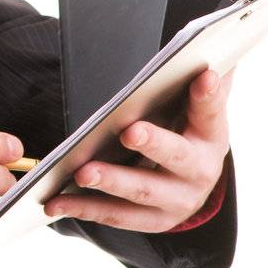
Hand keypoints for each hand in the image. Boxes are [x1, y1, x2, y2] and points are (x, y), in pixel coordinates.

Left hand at [44, 68, 232, 231]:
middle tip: (129, 131)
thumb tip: (210, 47)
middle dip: (154, 143)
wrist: (191, 184)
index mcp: (211, 136)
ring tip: (82, 172)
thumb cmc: (185, 132)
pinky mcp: (153, 220)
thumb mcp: (193, 108)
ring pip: (142, 191)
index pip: (212, 111)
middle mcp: (201, 172)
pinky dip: (84, 209)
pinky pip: (116, 215)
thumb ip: (202, 82)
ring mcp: (177, 200)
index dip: (209, 95)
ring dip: (111, 181)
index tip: (203, 75)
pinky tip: (55, 202)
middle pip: (177, 157)